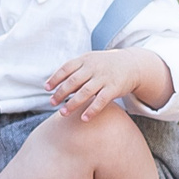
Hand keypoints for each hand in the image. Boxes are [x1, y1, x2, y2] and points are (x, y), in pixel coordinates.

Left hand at [45, 48, 172, 120]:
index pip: (66, 68)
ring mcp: (104, 78)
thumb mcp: (90, 62)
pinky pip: (101, 101)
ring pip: (85, 92)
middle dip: (61, 93)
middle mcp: (93, 67)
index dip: (55, 78)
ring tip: (62, 113)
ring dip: (72, 104)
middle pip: (73, 81)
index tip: (47, 89)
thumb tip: (55, 85)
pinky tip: (84, 118)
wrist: (131, 64)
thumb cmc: (105, 65)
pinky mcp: (113, 88)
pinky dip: (92, 110)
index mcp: (85, 59)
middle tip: (52, 103)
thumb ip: (75, 71)